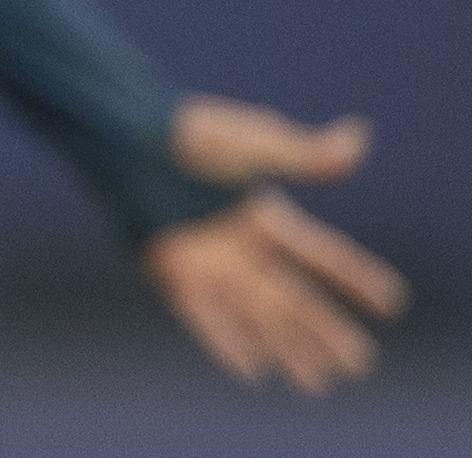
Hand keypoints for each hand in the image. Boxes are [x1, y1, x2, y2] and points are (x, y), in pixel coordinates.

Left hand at [142, 94, 404, 392]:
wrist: (123, 134)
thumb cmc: (187, 132)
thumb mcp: (254, 142)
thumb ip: (304, 154)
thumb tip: (358, 138)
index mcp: (265, 214)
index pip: (322, 255)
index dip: (356, 279)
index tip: (392, 303)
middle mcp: (241, 246)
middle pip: (294, 298)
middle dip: (327, 331)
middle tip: (360, 364)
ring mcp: (209, 263)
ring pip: (258, 316)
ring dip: (288, 348)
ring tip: (318, 382)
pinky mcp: (174, 273)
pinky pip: (206, 318)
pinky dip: (228, 344)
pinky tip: (252, 371)